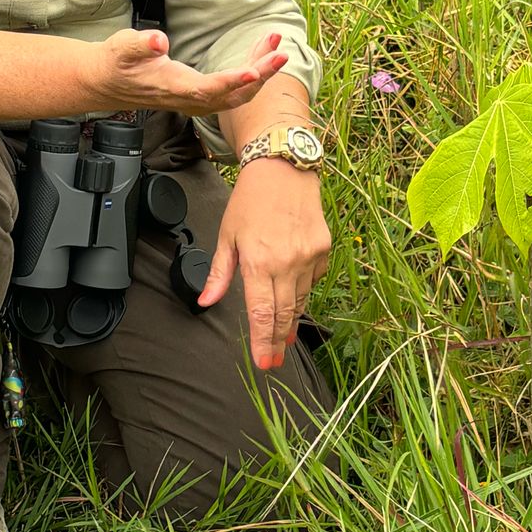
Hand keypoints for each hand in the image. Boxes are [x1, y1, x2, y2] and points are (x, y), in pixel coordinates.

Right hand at [94, 28, 286, 116]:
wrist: (108, 83)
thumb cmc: (116, 62)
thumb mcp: (122, 47)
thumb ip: (140, 44)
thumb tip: (158, 40)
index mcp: (173, 87)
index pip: (208, 88)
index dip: (232, 82)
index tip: (255, 72)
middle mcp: (189, 99)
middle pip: (232, 95)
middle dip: (261, 75)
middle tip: (281, 52)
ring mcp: (197, 100)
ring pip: (237, 94)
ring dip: (260, 71)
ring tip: (275, 43)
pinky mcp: (200, 95)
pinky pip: (233, 90)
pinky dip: (251, 72)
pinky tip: (258, 52)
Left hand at [196, 158, 330, 370]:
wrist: (283, 168)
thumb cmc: (250, 200)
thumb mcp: (227, 235)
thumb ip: (219, 273)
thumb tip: (206, 301)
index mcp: (259, 261)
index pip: (262, 312)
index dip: (262, 341)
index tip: (263, 363)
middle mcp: (288, 263)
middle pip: (284, 313)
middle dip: (278, 341)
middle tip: (274, 361)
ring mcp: (310, 256)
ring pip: (301, 299)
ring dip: (291, 320)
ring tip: (284, 338)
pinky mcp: (324, 249)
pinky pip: (314, 280)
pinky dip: (303, 290)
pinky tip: (295, 296)